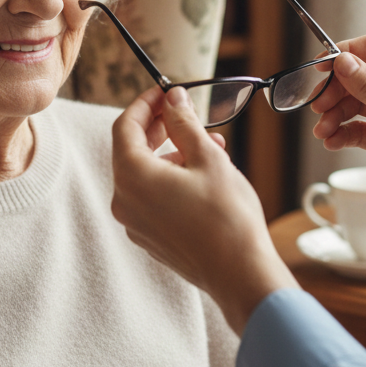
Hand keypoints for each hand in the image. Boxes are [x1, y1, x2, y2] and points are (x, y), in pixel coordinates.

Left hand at [112, 86, 297, 334]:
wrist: (241, 274)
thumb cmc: (227, 216)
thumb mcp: (208, 157)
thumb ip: (184, 124)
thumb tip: (172, 99)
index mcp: (132, 177)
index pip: (125, 126)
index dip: (144, 104)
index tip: (165, 92)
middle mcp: (125, 201)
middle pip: (131, 150)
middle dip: (158, 128)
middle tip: (183, 112)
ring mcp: (135, 223)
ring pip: (145, 174)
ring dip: (170, 154)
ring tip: (209, 145)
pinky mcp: (150, 238)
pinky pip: (152, 197)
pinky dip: (170, 178)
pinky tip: (203, 174)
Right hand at [311, 34, 365, 262]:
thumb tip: (342, 61)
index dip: (347, 53)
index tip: (321, 65)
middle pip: (362, 76)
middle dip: (337, 91)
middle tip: (317, 105)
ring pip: (357, 103)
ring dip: (336, 115)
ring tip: (322, 131)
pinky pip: (361, 127)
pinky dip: (344, 132)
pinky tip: (332, 141)